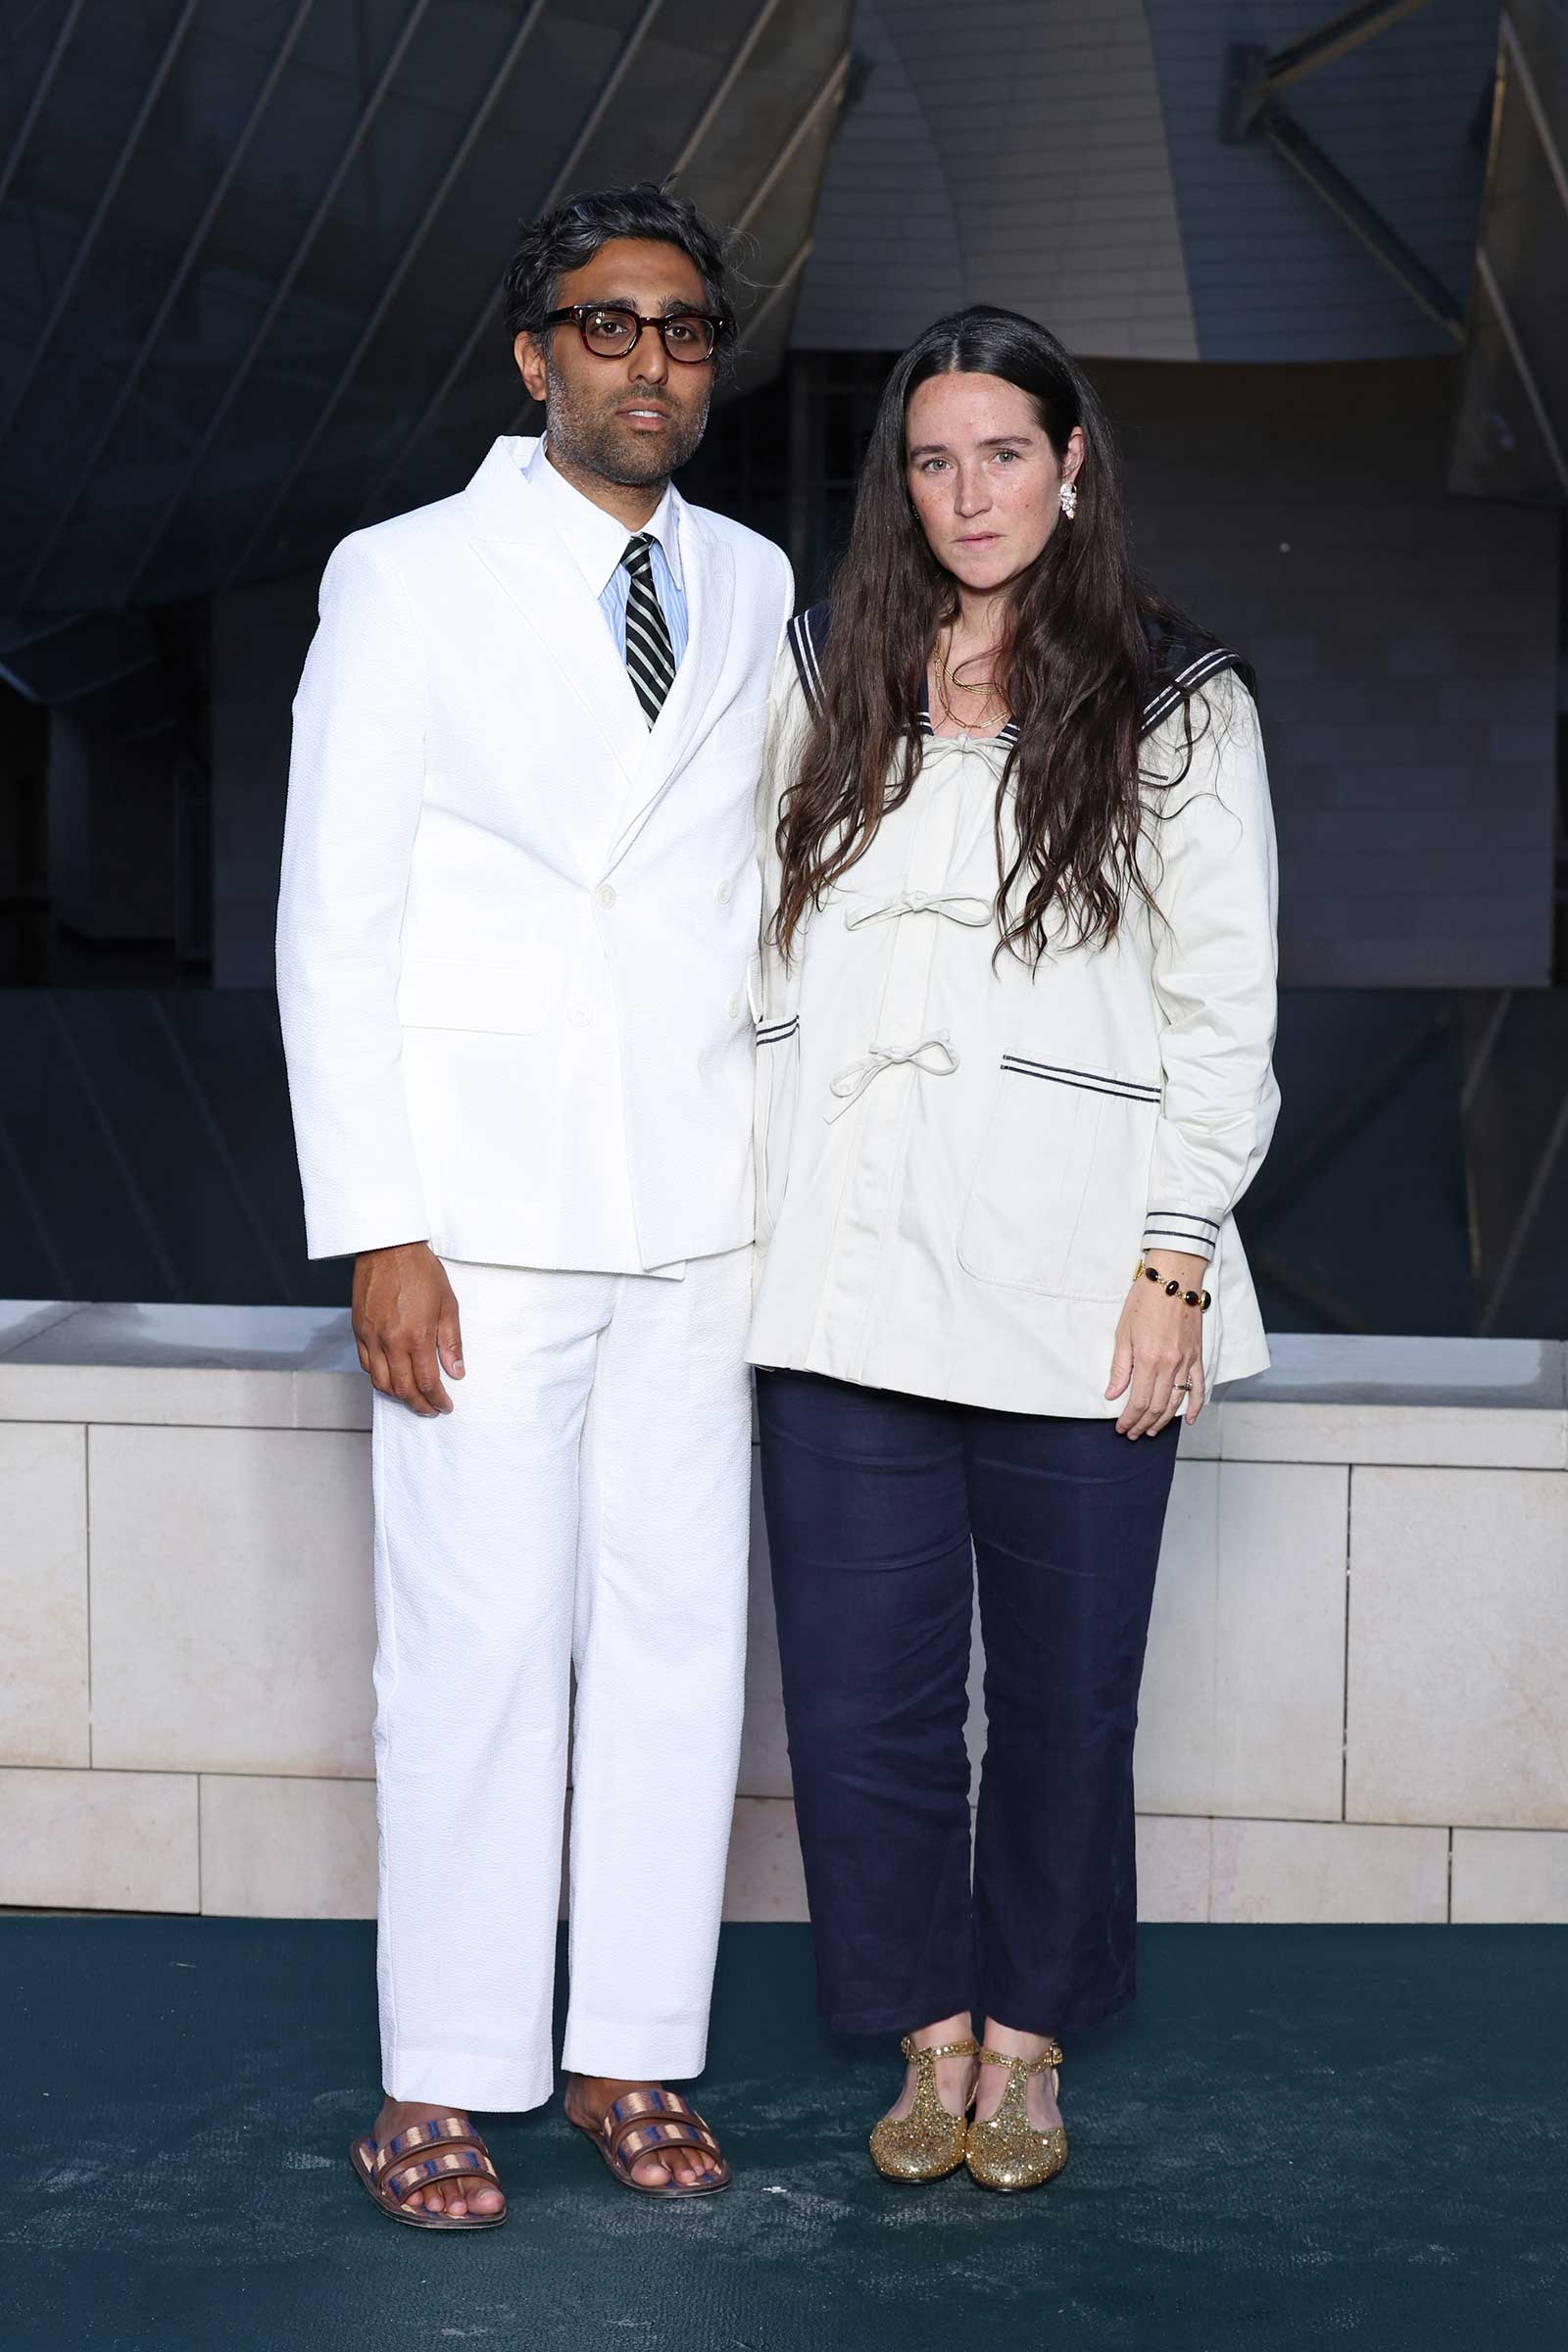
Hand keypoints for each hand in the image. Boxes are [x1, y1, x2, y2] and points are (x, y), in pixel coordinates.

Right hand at [351, 1241, 464, 1416]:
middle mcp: (390, 1340)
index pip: (427, 1382)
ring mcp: (371, 1336)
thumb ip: (451, 1342)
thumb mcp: (448, 1304)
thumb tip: (456, 1372)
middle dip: (418, 1404)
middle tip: (431, 1409)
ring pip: (380, 1382)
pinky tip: (392, 1376)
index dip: (437, 1399)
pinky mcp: (358, 1329)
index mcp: (416, 1335)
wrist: (388, 1247)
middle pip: (402, 1389)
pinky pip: (366, 1364)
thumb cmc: (421, 1272)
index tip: (445, 1406)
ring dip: (397, 1395)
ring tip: (412, 1397)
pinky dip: (379, 1377)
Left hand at [1104, 1250, 1207, 1438]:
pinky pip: (1200, 1387)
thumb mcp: (1123, 1332)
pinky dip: (1196, 1406)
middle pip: (1158, 1406)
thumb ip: (1119, 1367)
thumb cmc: (1144, 1301)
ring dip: (1164, 1420)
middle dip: (1144, 1424)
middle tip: (1133, 1433)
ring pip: (1177, 1401)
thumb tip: (1112, 1394)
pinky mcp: (1197, 1355)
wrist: (1173, 1278)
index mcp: (1148, 1359)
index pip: (1139, 1401)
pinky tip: (1189, 1420)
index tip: (1121, 1428)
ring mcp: (1187, 1361)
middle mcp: (1170, 1364)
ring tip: (1151, 1431)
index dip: (1129, 1419)